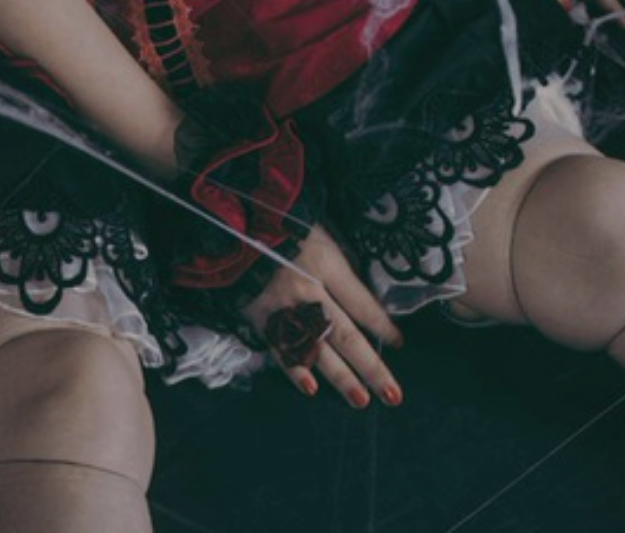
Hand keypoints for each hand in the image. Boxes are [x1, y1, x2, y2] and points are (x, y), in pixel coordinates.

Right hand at [242, 225, 404, 407]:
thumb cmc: (279, 224)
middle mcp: (306, 290)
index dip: (382, 325)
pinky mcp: (259, 317)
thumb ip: (339, 263)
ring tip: (361, 400)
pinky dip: (295, 370)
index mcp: (324, 264)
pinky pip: (279, 348)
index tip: (398, 343)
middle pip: (345, 335)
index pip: (361, 303)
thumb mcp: (318, 233)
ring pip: (316, 349)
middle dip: (371, 366)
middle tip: (393, 394)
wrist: (226, 223)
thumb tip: (360, 296)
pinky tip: (311, 389)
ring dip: (340, 378)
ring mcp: (281, 307)